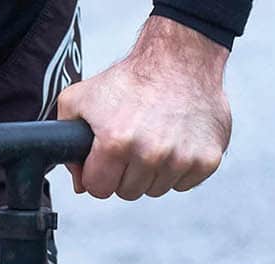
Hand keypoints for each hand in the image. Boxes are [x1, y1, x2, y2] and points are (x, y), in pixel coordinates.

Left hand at [55, 17, 231, 199]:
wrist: (179, 59)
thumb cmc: (130, 79)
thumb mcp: (81, 99)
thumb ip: (67, 141)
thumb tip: (81, 184)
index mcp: (116, 142)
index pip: (98, 189)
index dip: (98, 174)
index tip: (105, 158)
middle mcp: (150, 154)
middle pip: (128, 192)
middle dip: (125, 173)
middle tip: (132, 143)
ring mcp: (181, 159)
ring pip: (156, 190)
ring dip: (152, 171)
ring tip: (154, 138)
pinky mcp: (207, 160)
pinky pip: (183, 184)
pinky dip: (178, 168)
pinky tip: (176, 140)